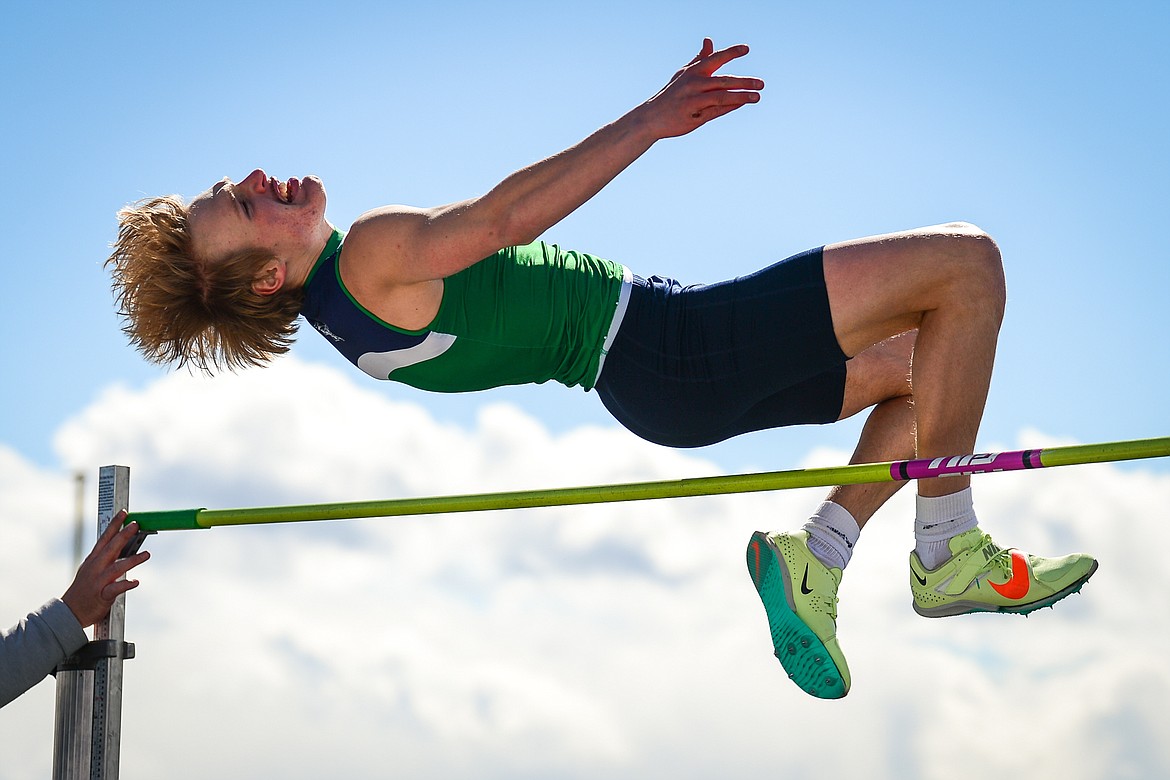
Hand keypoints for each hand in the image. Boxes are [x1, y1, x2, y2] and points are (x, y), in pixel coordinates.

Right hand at [61, 511, 150, 628]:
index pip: (104, 539)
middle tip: (135, 525)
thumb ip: (104, 557)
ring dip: (132, 560)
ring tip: (147, 554)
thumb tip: (119, 544)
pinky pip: (115, 589)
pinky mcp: (102, 596)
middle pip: (111, 548)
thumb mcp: (90, 569)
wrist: (68, 612)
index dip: (114, 525)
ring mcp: (98, 581)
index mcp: (93, 560)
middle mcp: (95, 568)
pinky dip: (126, 584)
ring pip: (116, 567)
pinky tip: (136, 582)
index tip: (123, 513)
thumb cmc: (83, 590)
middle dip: (123, 535)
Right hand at [639, 38, 763, 138]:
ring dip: (742, 96)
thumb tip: (709, 40)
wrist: (652, 117)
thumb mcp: (684, 73)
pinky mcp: (695, 115)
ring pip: (723, 96)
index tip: (746, 49)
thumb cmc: (672, 94)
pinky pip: (717, 110)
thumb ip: (700, 58)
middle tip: (761, 83)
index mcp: (693, 71)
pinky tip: (743, 103)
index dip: (731, 53)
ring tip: (757, 96)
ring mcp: (694, 100)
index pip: (715, 58)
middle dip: (744, 82)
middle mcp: (694, 83)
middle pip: (724, 80)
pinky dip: (731, 106)